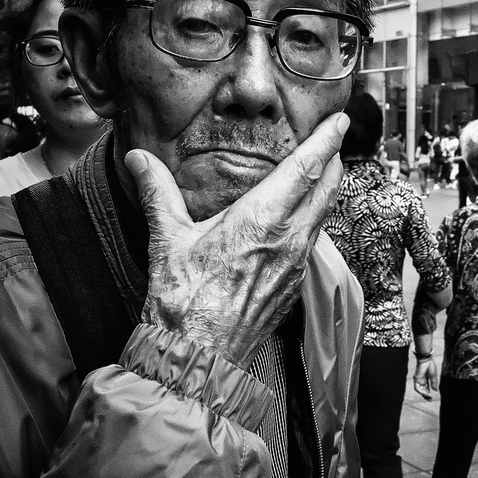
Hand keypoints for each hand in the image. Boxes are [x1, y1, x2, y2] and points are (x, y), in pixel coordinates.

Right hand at [125, 112, 348, 369]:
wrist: (198, 356)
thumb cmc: (183, 301)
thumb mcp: (167, 240)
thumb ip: (157, 192)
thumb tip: (137, 159)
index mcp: (262, 219)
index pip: (306, 169)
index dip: (326, 141)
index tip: (339, 120)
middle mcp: (290, 238)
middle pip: (326, 187)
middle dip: (333, 157)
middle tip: (335, 136)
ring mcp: (297, 262)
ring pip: (324, 212)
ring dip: (328, 186)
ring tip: (325, 167)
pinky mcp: (296, 282)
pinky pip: (315, 238)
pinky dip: (317, 215)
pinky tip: (305, 214)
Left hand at [413, 358, 438, 400]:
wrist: (426, 359)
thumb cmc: (430, 365)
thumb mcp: (433, 376)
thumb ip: (434, 383)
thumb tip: (435, 390)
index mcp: (426, 380)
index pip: (426, 389)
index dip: (428, 394)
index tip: (431, 399)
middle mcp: (421, 381)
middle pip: (422, 390)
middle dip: (426, 396)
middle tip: (430, 400)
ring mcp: (418, 380)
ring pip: (419, 390)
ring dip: (424, 394)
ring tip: (429, 396)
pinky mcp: (416, 379)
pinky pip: (417, 387)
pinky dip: (421, 391)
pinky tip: (426, 393)